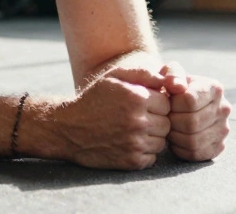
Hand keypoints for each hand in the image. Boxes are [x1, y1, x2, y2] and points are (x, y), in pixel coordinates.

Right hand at [52, 68, 171, 169]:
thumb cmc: (93, 99)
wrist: (67, 129)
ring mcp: (135, 143)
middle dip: (155, 121)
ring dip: (150, 137)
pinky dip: (143, 152)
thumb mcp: (113, 77)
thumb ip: (142, 73)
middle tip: (135, 119)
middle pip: (167, 124)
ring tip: (130, 131)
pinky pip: (152, 157)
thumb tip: (167, 79)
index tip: (141, 105)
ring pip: (161, 142)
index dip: (155, 104)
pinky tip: (127, 143)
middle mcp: (138, 121)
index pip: (167, 103)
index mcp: (136, 98)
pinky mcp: (132, 161)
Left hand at [160, 62, 230, 161]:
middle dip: (172, 121)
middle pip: (191, 123)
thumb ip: (172, 74)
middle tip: (164, 118)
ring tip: (169, 127)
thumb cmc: (172, 87)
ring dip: (174, 136)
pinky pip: (196, 154)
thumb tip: (176, 86)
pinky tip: (175, 138)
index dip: (172, 104)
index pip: (189, 101)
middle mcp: (224, 109)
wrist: (179, 103)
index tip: (166, 102)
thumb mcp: (170, 73)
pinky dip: (180, 149)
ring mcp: (223, 129)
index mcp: (214, 88)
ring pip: (193, 141)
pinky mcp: (219, 146)